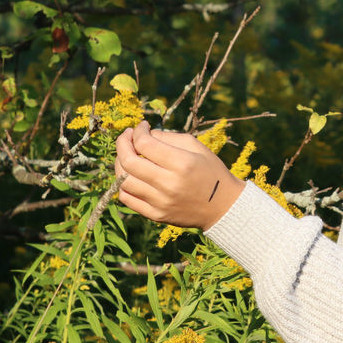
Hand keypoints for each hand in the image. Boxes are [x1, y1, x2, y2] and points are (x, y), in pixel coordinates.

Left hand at [113, 121, 243, 229]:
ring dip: (119, 164)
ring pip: (123, 181)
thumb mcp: (197, 147)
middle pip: (129, 162)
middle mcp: (169, 184)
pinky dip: (123, 184)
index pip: (145, 143)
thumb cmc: (211, 171)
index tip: (143, 126)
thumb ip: (169, 138)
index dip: (138, 131)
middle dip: (122, 143)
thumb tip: (144, 135)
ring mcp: (160, 202)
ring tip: (127, 155)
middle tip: (127, 136)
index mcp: (182, 163)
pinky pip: (127, 198)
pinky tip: (131, 175)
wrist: (222, 206)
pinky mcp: (155, 215)